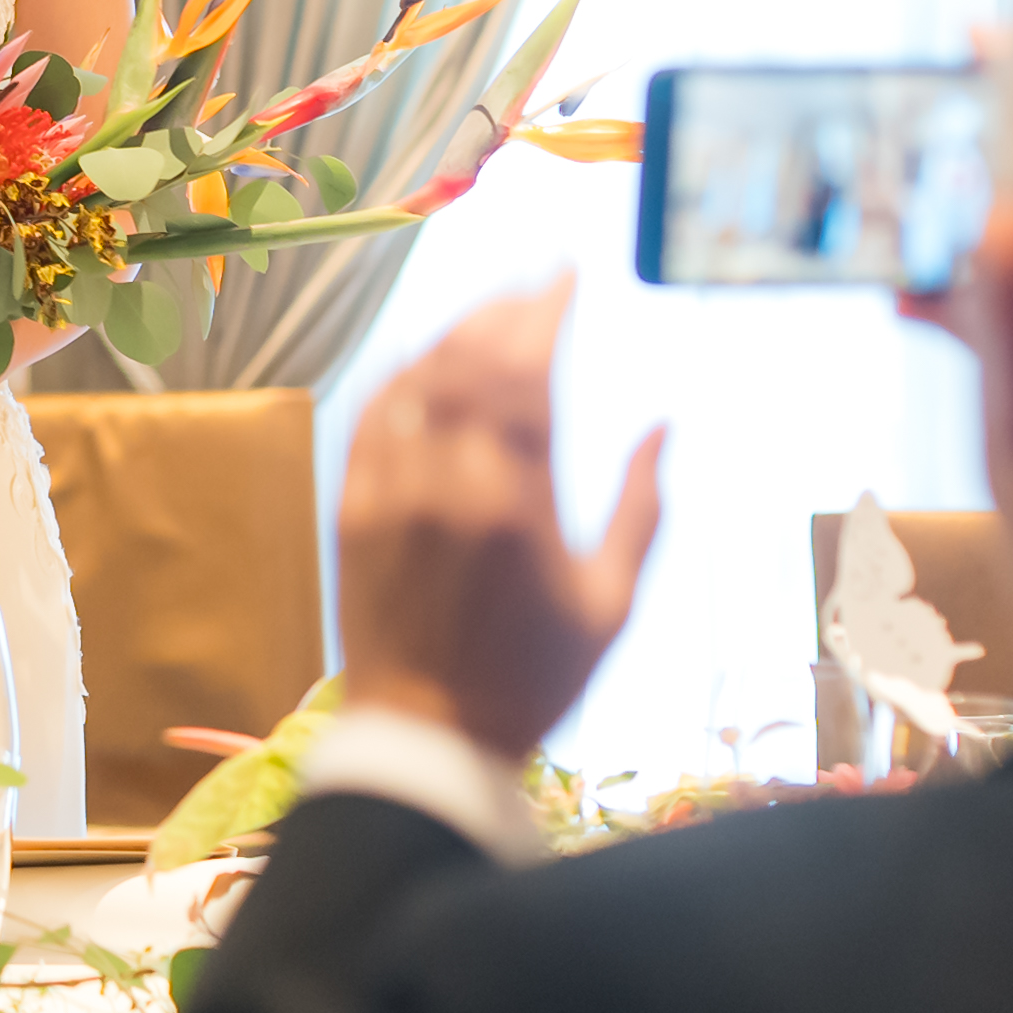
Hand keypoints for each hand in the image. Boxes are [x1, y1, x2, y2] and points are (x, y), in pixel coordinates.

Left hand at [335, 276, 664, 758]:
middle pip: (469, 364)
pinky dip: (399, 377)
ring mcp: (388, 494)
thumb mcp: (608, 603)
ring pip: (415, 382)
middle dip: (504, 310)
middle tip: (533, 282)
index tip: (566, 274)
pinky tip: (425, 358)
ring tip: (490, 311)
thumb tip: (663, 427)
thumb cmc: (532, 681)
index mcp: (516, 505)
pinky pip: (370, 419)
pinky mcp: (349, 510)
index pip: (527, 374)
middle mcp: (444, 487)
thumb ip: (639, 508)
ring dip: (453, 334)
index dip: (545, 313)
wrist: (426, 738)